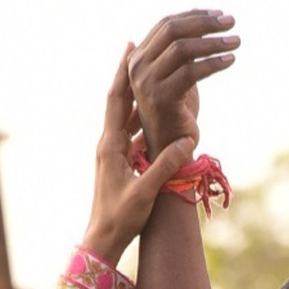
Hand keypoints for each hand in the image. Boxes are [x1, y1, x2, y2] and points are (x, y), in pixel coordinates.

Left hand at [80, 48, 197, 265]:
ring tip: (150, 74)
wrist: (103, 240)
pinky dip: (140, 119)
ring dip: (136, 96)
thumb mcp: (145, 192)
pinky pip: (130, 134)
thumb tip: (185, 142)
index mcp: (111, 146)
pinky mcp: (118, 165)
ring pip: (125, 117)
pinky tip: (152, 113)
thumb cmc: (120, 219)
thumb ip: (164, 167)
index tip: (130, 49)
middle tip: (138, 50)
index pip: (117, 102)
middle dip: (129, 76)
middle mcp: (109, 145)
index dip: (123, 74)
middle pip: (119, 102)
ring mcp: (112, 155)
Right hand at [128, 10, 238, 158]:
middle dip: (204, 23)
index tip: (219, 15)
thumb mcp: (177, 75)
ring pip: (182, 49)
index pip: (165, 24)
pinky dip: (214, 63)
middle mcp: (138, 68)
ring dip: (213, 42)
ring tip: (236, 41)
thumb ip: (182, 52)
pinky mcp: (160, 99)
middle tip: (231, 22)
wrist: (169, 150)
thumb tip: (204, 22)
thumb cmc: (177, 112)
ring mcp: (146, 83)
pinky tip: (230, 60)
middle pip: (172, 30)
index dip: (194, 15)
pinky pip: (191, 72)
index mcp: (139, 58)